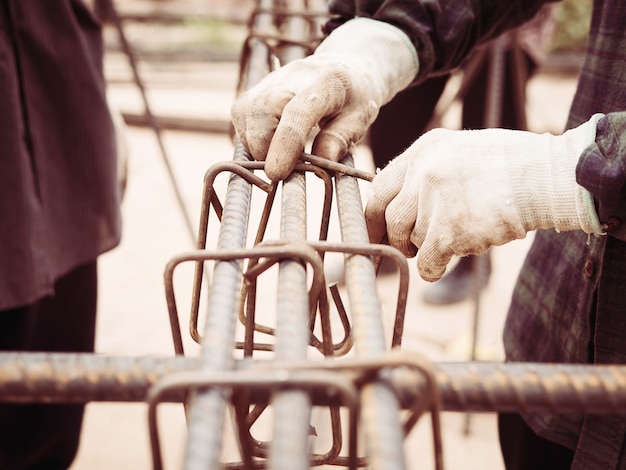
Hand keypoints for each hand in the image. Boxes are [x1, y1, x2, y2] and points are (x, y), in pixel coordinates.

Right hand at [231, 18, 417, 180]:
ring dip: (258, 146)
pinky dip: (251, 139)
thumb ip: (342, 138)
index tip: (277, 173)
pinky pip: (241, 119)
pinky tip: (271, 145)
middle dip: (266, 150)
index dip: (285, 144)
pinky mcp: (252, 92)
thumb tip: (324, 160)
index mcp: (324, 81)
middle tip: (284, 171)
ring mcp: (267, 82)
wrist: (338, 68)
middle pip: (262, 113)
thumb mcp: (361, 118)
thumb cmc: (351, 98)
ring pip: (246, 116)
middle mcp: (290, 76)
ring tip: (282, 157)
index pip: (297, 112)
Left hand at [365, 116, 604, 281]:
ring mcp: (435, 200)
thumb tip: (397, 205)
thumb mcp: (458, 153)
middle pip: (390, 218)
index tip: (376, 232)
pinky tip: (446, 262)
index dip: (374, 216)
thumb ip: (425, 172)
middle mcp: (423, 171)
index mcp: (423, 150)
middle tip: (411, 246)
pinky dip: (433, 269)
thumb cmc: (509, 167)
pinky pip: (426, 262)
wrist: (547, 177)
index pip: (380, 188)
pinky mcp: (449, 230)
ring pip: (412, 240)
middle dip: (397, 238)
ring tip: (455, 237)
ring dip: (427, 248)